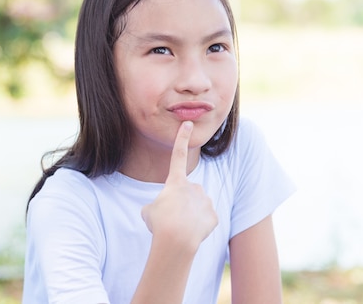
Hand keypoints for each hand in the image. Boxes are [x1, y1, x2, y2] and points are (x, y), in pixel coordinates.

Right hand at [141, 121, 217, 251]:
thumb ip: (158, 205)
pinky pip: (205, 221)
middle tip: (171, 219)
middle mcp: (194, 186)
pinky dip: (199, 228)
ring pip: (197, 206)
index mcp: (175, 182)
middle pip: (186, 193)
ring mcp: (205, 200)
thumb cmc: (159, 224)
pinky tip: (192, 233)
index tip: (187, 124)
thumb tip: (166, 209)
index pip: (177, 155)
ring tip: (181, 227)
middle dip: (180, 204)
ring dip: (189, 216)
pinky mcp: (214, 215)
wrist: (177, 240)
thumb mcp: (148, 211)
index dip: (182, 138)